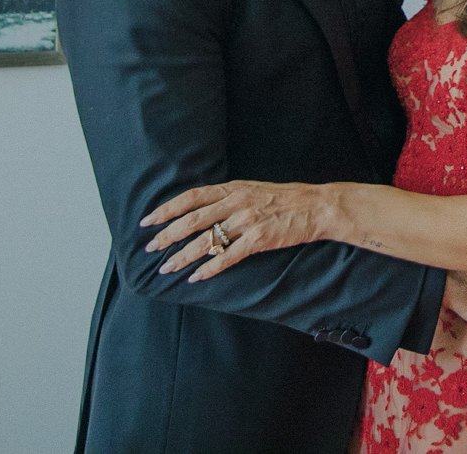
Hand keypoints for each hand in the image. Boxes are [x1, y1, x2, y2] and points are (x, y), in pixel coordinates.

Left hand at [141, 180, 339, 282]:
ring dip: (182, 256)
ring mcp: (247, 221)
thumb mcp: (253, 190)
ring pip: (206, 241)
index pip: (192, 197)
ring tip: (166, 268)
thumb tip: (201, 211)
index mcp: (233, 188)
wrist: (317, 206)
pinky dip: (209, 268)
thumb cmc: (286, 199)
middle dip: (167, 235)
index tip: (148, 220)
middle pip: (193, 220)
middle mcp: (237, 202)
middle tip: (149, 248)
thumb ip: (229, 198)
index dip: (168, 209)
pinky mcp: (259, 239)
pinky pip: (228, 257)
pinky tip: (195, 277)